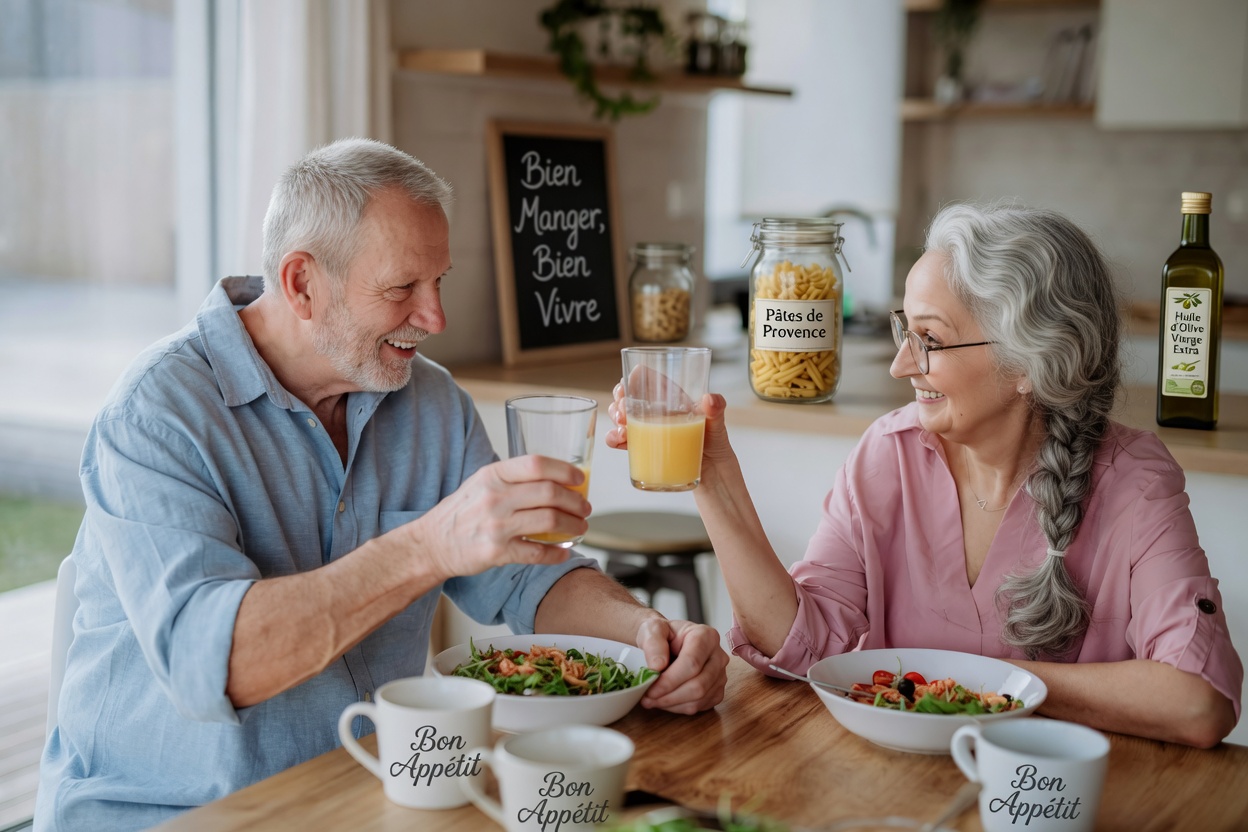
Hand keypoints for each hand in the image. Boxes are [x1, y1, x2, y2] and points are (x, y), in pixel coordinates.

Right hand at [411, 455, 589, 578]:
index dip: (565, 471)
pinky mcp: (497, 552)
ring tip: (581, 527)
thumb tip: (557, 478)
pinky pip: (537, 552)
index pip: (537, 464)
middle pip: (550, 493)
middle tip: (585, 508)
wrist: (432, 543)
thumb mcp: (482, 482)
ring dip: (573, 525)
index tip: (580, 480)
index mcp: (493, 475)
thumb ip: (513, 478)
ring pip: (549, 521)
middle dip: (576, 501)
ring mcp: (496, 526)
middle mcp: (495, 497)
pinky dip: (556, 553)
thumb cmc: (462, 511)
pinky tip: (564, 551)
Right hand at [606, 383, 733, 475]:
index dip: (633, 379)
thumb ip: (717, 410)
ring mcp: (649, 430)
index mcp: (672, 399)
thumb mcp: (717, 425)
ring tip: (622, 428)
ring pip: (622, 416)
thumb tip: (710, 399)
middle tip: (624, 411)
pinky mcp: (645, 449)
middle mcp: (658, 412)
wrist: (713, 476)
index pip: (648, 380)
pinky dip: (614, 439)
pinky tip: (617, 441)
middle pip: (630, 396)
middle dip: (619, 399)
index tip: (627, 386)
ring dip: (615, 418)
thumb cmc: (716, 445)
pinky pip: (622, 440)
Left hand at [634, 617, 727, 713]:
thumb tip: (657, 666)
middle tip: (647, 698)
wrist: (667, 641)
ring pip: (699, 699)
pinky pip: (700, 706)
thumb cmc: (662, 634)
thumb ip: (653, 644)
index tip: (650, 689)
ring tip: (652, 699)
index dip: (670, 680)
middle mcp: (718, 656)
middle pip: (698, 685)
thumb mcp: (652, 629)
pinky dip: (679, 707)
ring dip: (672, 704)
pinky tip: (666, 700)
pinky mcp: (717, 690)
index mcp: (706, 636)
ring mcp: (720, 675)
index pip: (692, 663)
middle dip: (669, 696)